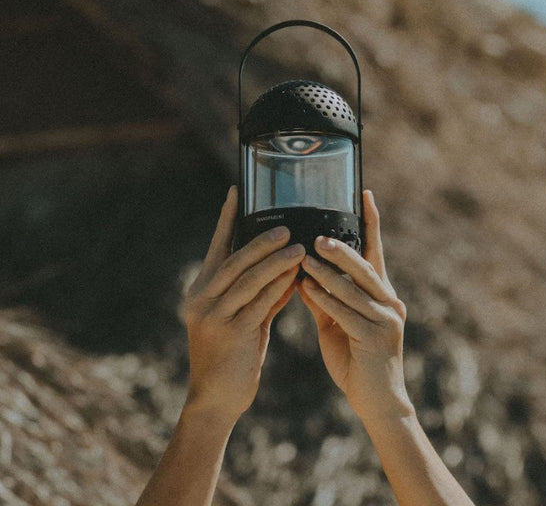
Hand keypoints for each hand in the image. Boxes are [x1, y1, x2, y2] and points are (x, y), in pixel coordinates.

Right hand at [183, 186, 304, 422]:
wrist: (215, 398)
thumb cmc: (231, 354)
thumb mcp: (241, 318)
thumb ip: (259, 294)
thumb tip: (286, 270)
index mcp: (201, 289)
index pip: (217, 246)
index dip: (227, 218)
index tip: (237, 192)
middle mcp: (202, 298)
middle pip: (235, 260)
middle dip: (261, 241)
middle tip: (286, 226)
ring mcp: (213, 316)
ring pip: (248, 280)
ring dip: (275, 262)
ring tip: (298, 248)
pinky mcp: (230, 333)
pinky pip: (259, 304)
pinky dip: (278, 289)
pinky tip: (295, 278)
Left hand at [298, 190, 413, 422]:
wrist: (376, 402)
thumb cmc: (355, 359)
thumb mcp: (337, 324)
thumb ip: (324, 299)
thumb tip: (302, 274)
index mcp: (381, 294)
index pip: (375, 251)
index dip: (371, 222)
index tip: (365, 194)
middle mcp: (389, 302)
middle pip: (364, 265)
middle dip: (340, 248)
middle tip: (316, 236)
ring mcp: (386, 319)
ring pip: (353, 287)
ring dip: (327, 271)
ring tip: (305, 256)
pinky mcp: (376, 338)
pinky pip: (346, 312)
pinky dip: (326, 298)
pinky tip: (308, 288)